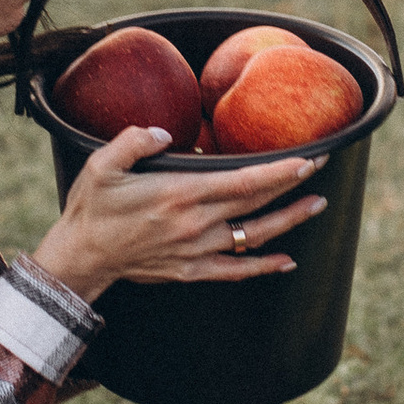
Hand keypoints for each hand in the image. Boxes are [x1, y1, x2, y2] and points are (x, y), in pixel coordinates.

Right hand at [30, 128, 327, 303]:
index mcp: (180, 194)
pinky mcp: (191, 270)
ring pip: (254, 237)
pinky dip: (263, 267)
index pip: (243, 181)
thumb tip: (165, 133)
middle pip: (257, 203)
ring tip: (317, 205)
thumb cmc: (91, 208)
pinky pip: (236, 271)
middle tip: (323, 167)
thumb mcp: (101, 166)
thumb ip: (134, 142)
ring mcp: (197, 250)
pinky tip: (286, 261)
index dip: (279, 170)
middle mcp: (196, 224)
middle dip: (293, 184)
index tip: (307, 158)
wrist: (81, 257)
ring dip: (289, 221)